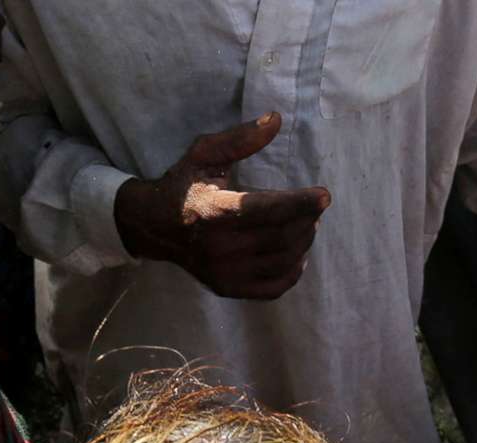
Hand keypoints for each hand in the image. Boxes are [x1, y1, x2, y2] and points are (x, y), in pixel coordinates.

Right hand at [113, 112, 329, 299]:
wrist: (153, 225)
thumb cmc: (183, 184)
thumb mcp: (205, 153)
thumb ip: (241, 139)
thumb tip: (276, 119)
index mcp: (216, 210)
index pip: (270, 210)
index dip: (301, 203)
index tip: (324, 195)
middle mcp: (221, 246)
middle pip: (281, 237)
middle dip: (306, 221)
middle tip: (314, 209)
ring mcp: (225, 271)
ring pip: (281, 262)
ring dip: (303, 243)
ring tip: (307, 226)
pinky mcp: (228, 287)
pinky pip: (272, 288)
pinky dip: (292, 274)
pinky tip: (297, 256)